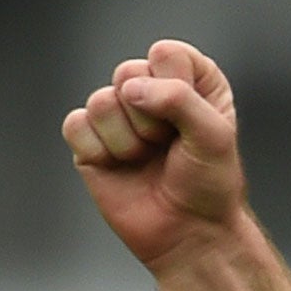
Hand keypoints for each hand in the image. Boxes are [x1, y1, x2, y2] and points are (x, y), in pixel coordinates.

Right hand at [62, 40, 244, 272]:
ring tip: (146, 161)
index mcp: (190, 81)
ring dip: (127, 141)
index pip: (167, 54)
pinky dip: (99, 151)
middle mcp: (152, 92)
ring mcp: (119, 116)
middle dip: (149, 120)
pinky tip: (120, 167)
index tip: (191, 124)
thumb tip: (130, 90)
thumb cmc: (210, 187)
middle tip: (167, 148)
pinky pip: (75, 125)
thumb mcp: (214, 136)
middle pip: (127, 73)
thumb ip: (179, 98)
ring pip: (101, 101)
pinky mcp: (91, 142)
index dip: (176, 89)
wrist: (190, 235)